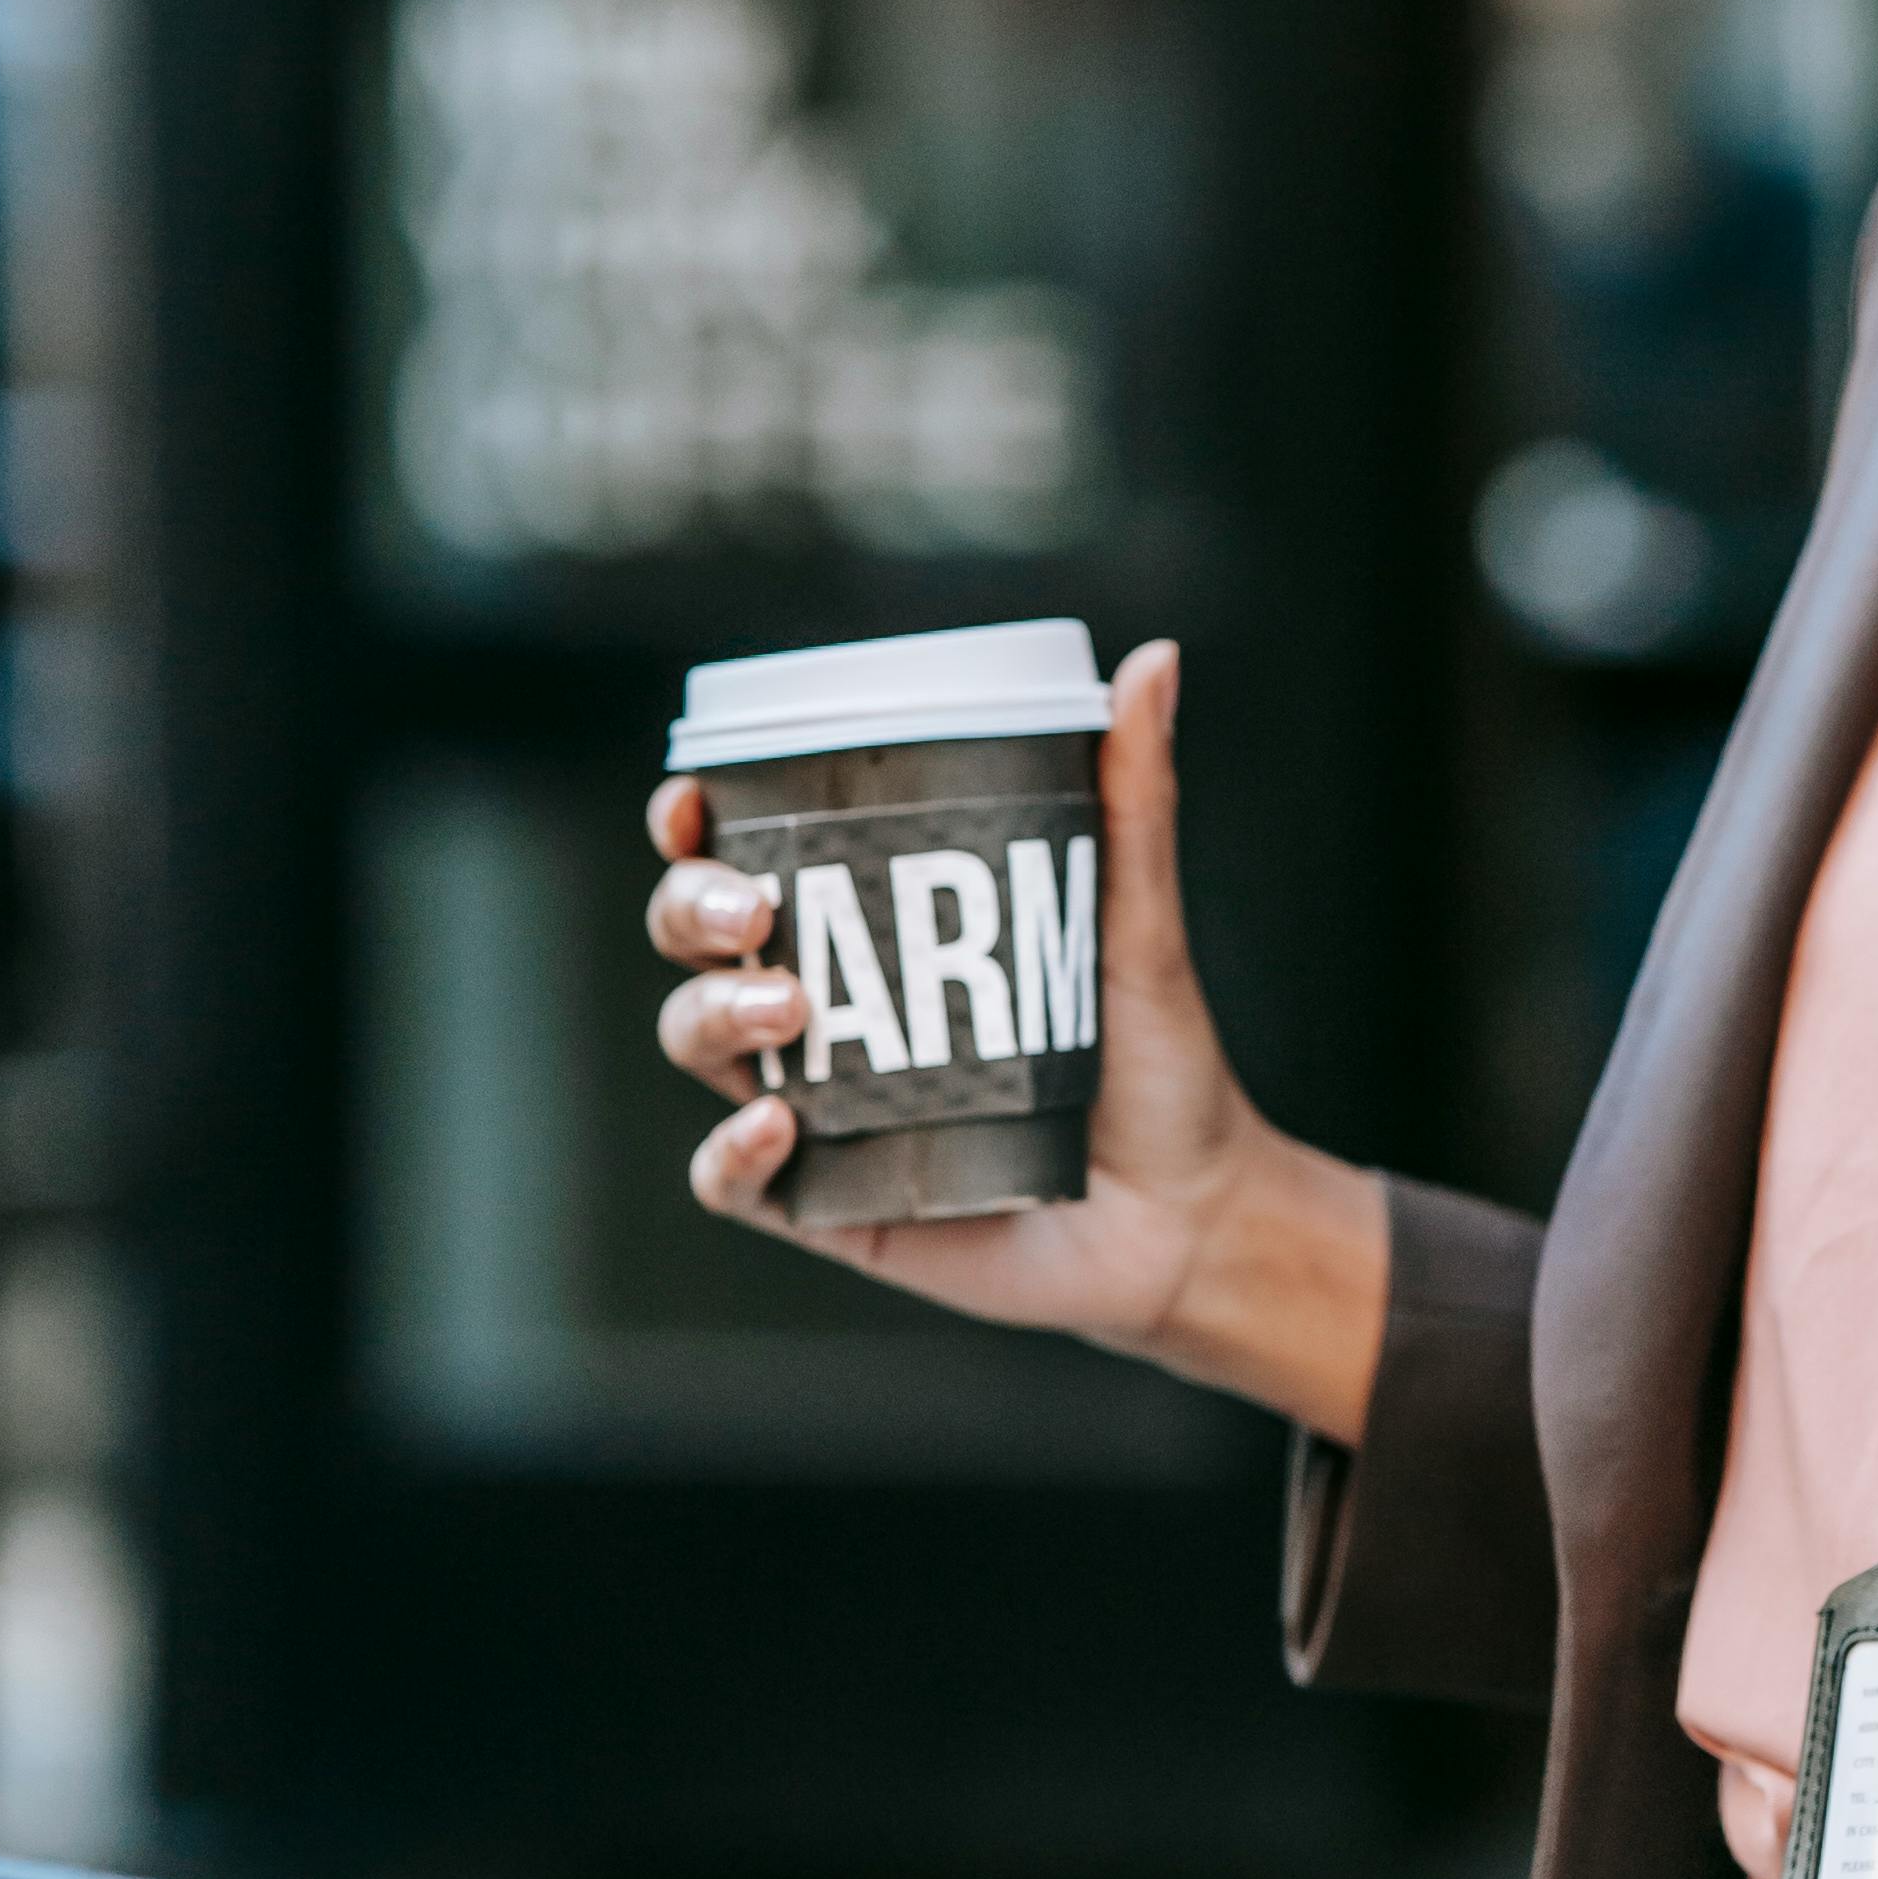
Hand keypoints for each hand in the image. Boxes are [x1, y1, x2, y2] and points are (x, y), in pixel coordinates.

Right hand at [643, 638, 1387, 1439]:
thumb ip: (1132, 802)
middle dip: (690, 908)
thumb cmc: (1155, 1063)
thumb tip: (1152, 661)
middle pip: (694, 939)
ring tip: (783, 1006)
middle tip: (754, 908)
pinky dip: (730, 1151)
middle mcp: (822, 1012)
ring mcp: (814, 1107)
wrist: (1187, 1217)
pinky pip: (731, 1181)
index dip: (692, 824)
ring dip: (712, 1014)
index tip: (695, 799)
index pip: (742, 857)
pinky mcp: (825, 1202)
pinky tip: (777, 1124)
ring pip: (697, 1042)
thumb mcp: (1137, 925)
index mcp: (866, 928)